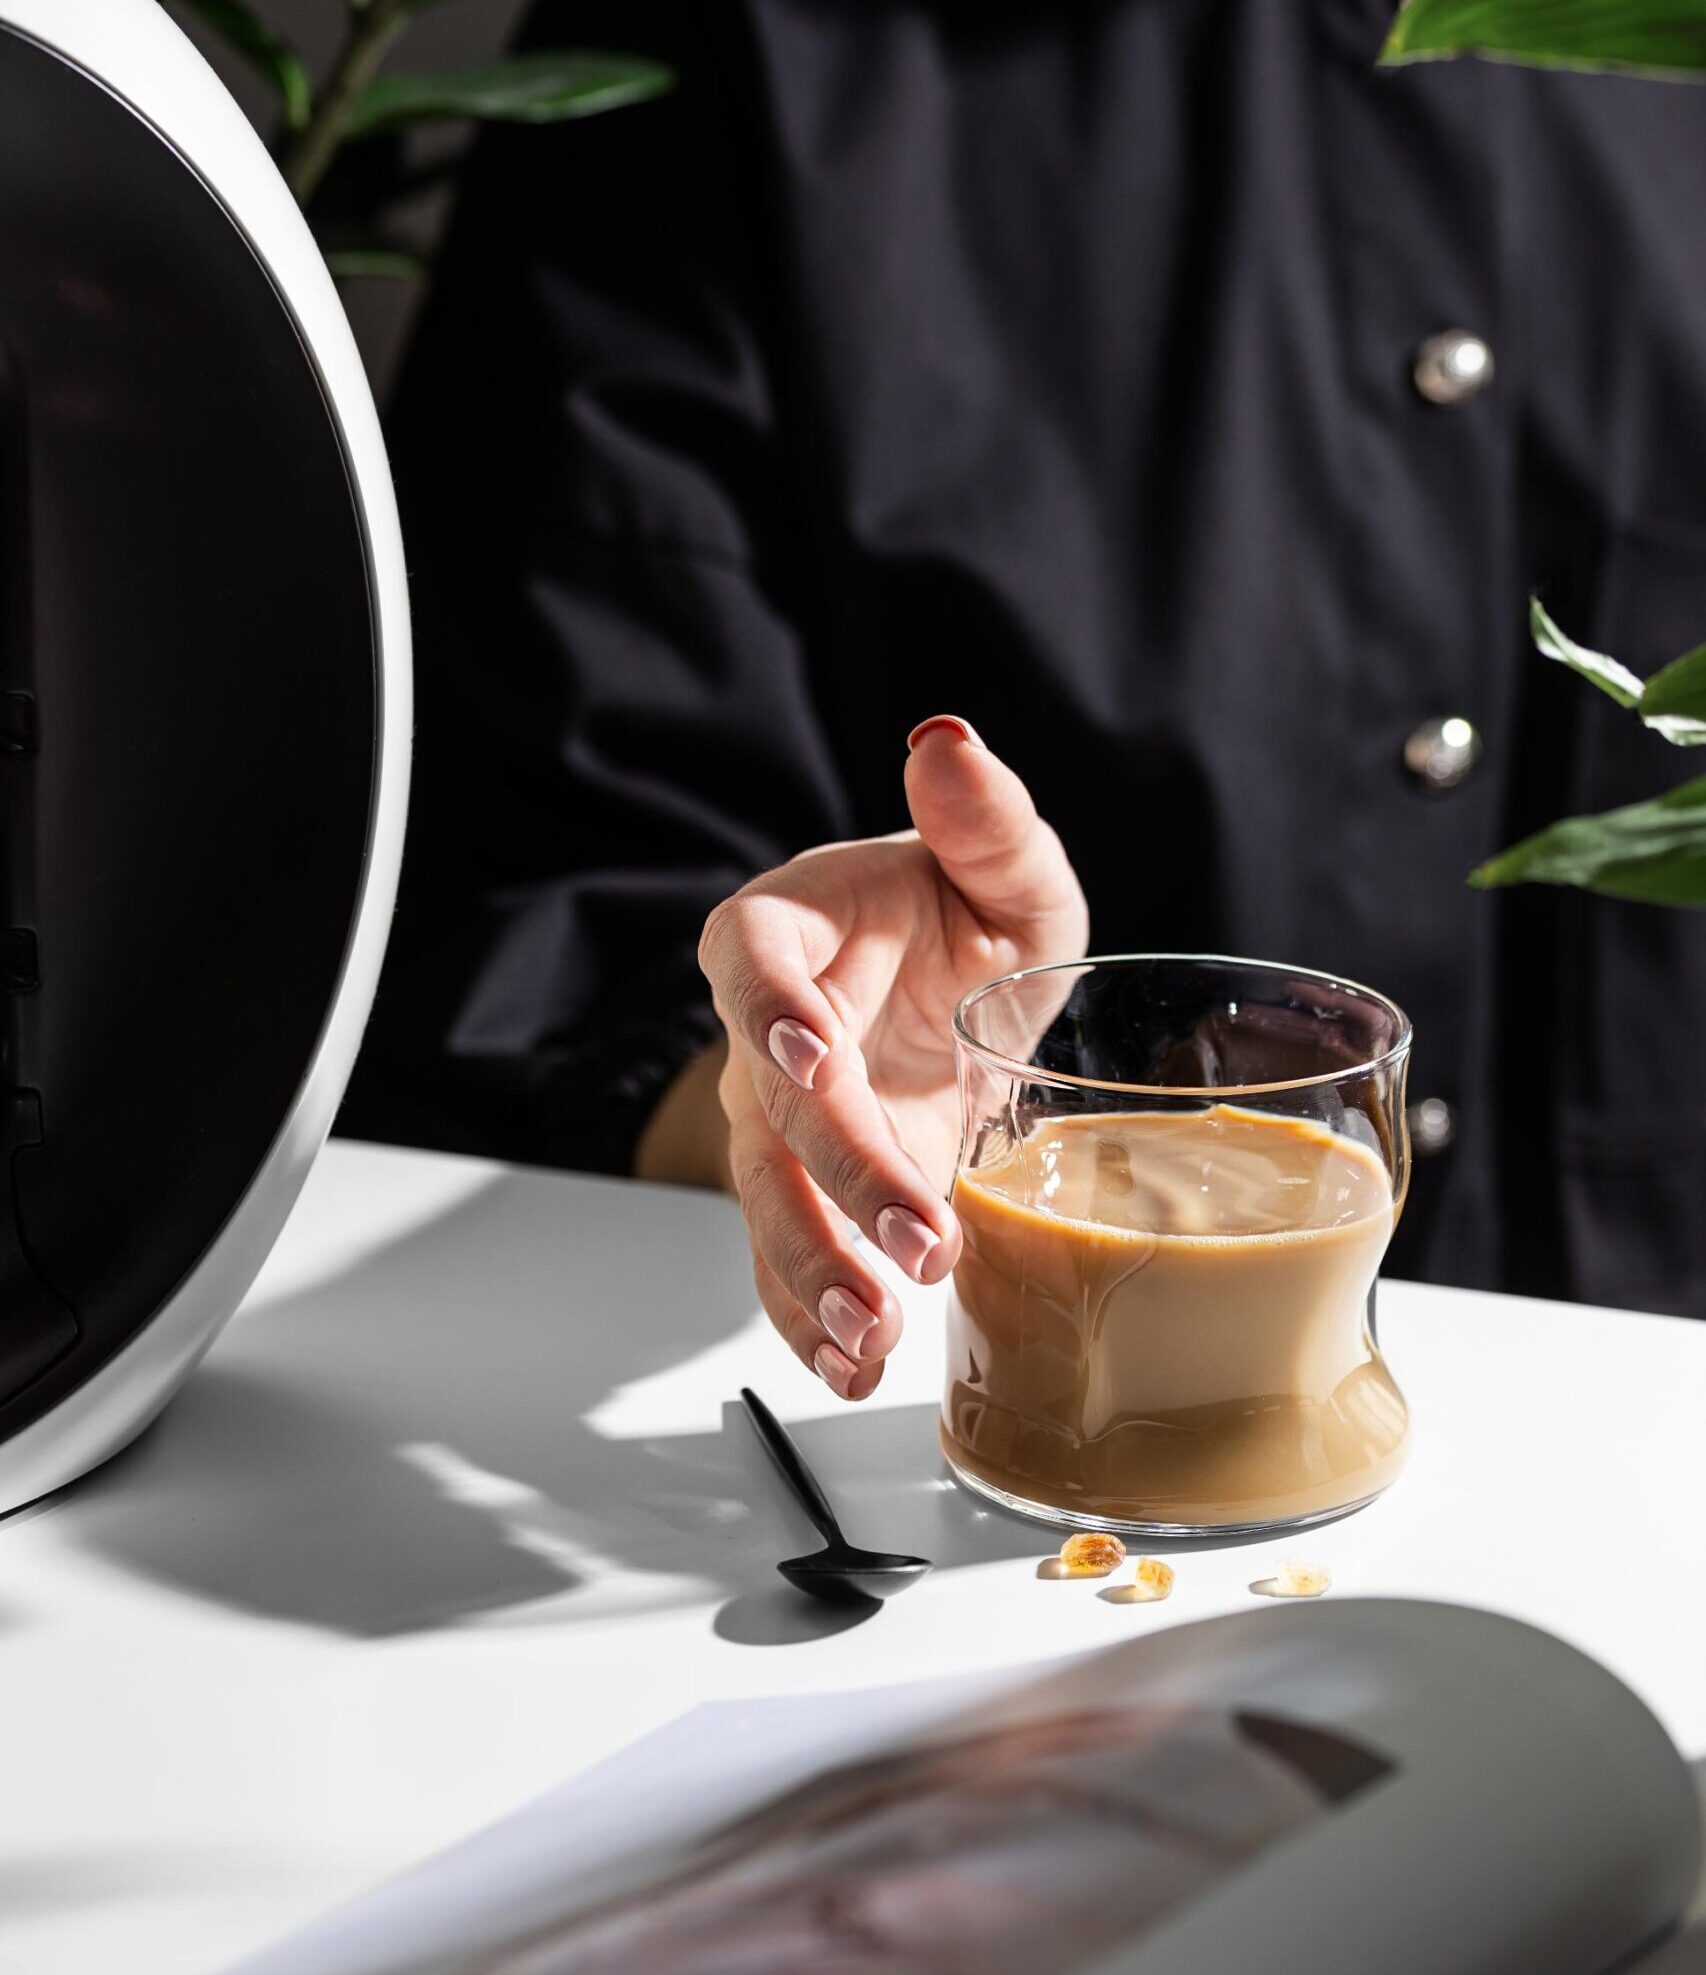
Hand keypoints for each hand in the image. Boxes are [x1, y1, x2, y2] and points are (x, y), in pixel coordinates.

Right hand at [699, 717, 1087, 1399]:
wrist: (949, 995)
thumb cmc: (963, 918)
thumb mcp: (1005, 867)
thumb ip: (982, 817)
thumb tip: (945, 745)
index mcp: (787, 931)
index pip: (752, 962)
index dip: (770, 1009)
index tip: (814, 1055)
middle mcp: (766, 1033)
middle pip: (772, 1109)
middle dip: (838, 1181)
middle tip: (917, 1243)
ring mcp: (782, 1126)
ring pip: (767, 1202)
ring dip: (810, 1274)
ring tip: (868, 1341)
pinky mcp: (815, 1198)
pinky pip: (791, 1260)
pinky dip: (812, 1317)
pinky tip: (855, 1366)